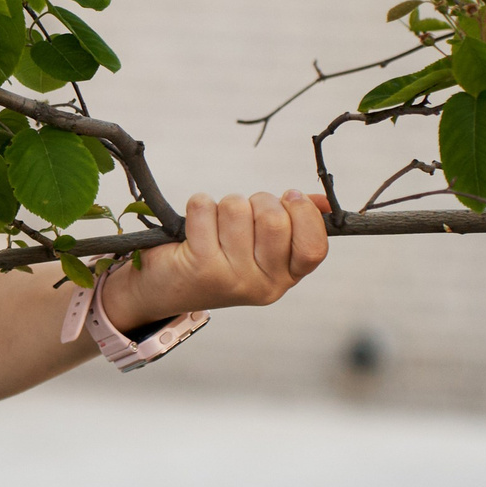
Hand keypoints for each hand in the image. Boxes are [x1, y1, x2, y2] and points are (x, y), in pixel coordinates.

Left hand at [109, 190, 329, 323]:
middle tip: (243, 212)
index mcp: (285, 279)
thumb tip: (322, 202)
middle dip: (258, 200)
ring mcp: (231, 278)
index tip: (288, 197)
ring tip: (215, 225)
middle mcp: (262, 284)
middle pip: (274, 219)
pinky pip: (205, 208)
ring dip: (225, 205)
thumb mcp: (261, 249)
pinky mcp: (200, 266)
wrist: (163, 289)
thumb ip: (295, 225)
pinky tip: (193, 227)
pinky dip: (199, 205)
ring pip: (237, 208)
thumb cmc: (219, 258)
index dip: (303, 213)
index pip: (314, 247)